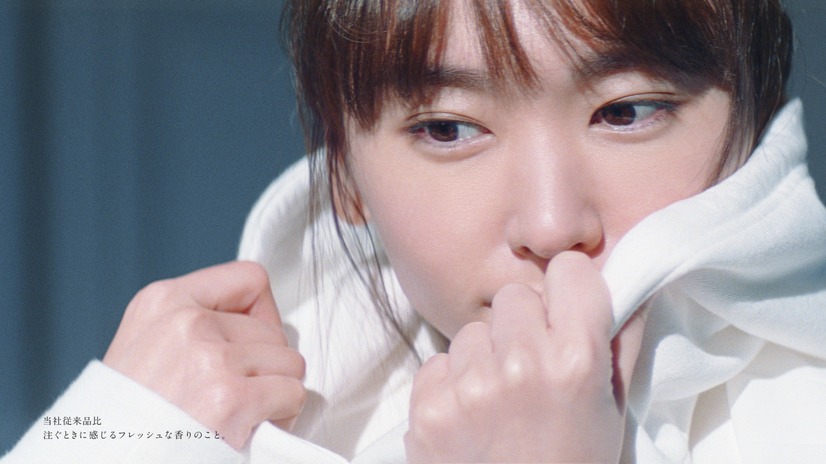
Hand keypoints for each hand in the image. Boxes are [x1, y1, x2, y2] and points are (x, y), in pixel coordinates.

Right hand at [102, 261, 305, 448]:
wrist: (114, 462)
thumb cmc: (129, 419)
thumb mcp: (144, 347)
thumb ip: (193, 325)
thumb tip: (255, 326)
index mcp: (162, 301)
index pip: (250, 279)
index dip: (260, 316)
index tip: (246, 347)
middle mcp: (186, 322)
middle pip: (273, 330)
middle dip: (265, 365)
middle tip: (235, 394)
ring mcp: (209, 359)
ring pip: (290, 362)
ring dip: (275, 392)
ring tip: (239, 413)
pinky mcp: (231, 399)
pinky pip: (292, 393)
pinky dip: (281, 415)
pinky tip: (249, 428)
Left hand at [405, 251, 645, 462]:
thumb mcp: (612, 411)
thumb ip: (622, 342)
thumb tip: (633, 280)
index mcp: (576, 361)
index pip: (568, 271)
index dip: (570, 291)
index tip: (567, 312)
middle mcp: (521, 364)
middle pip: (513, 296)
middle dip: (522, 324)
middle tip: (530, 367)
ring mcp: (469, 387)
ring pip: (472, 331)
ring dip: (484, 357)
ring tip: (499, 401)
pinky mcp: (429, 407)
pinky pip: (438, 363)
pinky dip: (451, 386)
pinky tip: (471, 419)